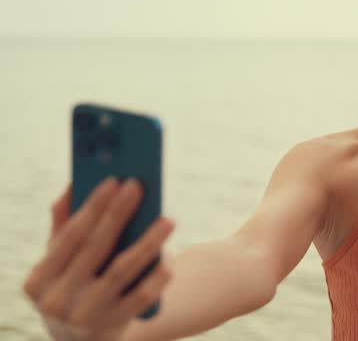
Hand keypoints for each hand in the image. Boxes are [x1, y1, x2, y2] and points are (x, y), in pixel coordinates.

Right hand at [22, 178, 174, 340]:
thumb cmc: (72, 289)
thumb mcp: (59, 267)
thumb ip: (62, 229)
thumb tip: (72, 186)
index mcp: (39, 280)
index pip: (70, 236)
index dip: (93, 207)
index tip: (114, 180)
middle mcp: (57, 300)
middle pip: (95, 248)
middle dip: (118, 214)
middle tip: (138, 186)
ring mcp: (85, 315)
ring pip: (122, 271)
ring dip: (147, 242)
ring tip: (168, 219)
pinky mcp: (113, 325)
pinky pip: (141, 297)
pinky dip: (157, 277)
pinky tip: (169, 257)